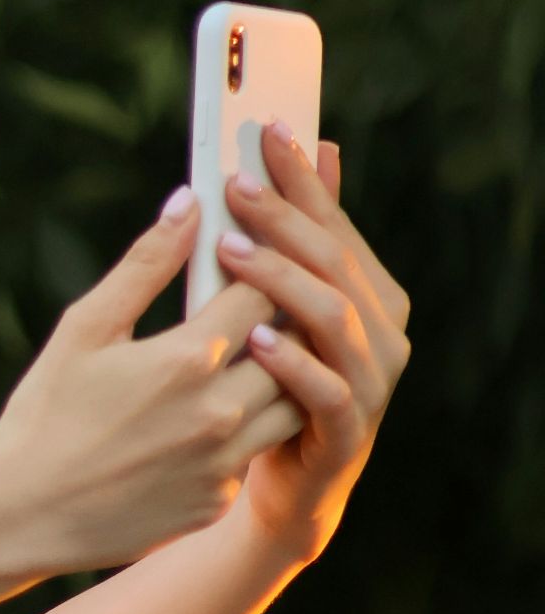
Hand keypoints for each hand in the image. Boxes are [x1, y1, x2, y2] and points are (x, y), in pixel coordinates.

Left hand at [215, 121, 411, 562]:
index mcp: (370, 292)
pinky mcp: (347, 431)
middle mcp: (382, 332)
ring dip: (281, 279)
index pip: (334, 222)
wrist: (274, 485)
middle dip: (286, 217)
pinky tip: (253, 338)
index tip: (265, 128)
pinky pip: (324, 391)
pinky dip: (291, 361)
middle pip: (334, 261)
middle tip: (235, 183)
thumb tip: (316, 146)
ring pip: (334, 317)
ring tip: (231, 250)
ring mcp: (370, 383)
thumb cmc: (267, 382)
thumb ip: (298, 236)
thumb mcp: (275, 305)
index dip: (304, 177)